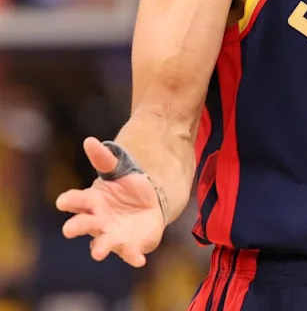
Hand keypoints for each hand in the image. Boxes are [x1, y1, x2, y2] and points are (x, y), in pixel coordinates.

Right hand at [55, 137, 164, 266]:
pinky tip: (139, 260)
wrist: (148, 204)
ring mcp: (113, 235)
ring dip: (101, 247)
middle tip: (69, 230)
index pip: (76, 201)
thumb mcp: (117, 170)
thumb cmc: (125, 188)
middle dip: (76, 227)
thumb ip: (104, 158)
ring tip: (98, 252)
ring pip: (103, 243)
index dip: (69, 201)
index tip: (63, 201)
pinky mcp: (131, 244)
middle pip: (83, 224)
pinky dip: (133, 257)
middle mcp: (98, 222)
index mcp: (91, 202)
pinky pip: (130, 252)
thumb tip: (90, 140)